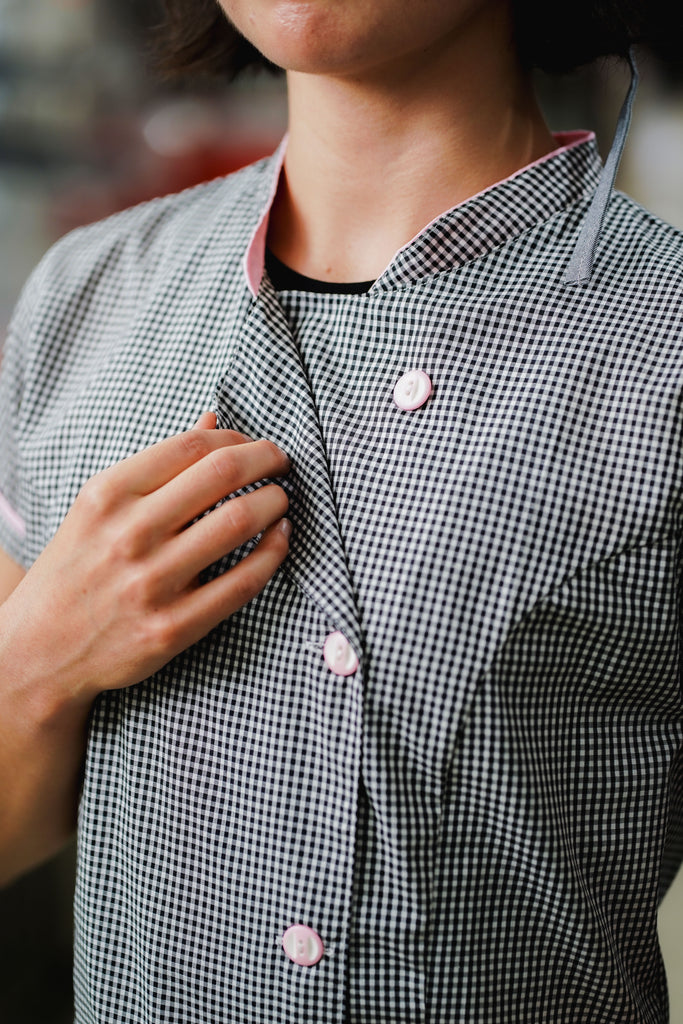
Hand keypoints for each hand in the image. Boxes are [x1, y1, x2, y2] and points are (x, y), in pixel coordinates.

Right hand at [0, 413, 289, 713]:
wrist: (41, 651)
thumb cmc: (77, 568)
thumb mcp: (99, 507)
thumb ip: (158, 464)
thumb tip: (214, 419)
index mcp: (108, 495)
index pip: (191, 446)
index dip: (237, 438)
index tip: (253, 445)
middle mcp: (129, 534)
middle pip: (222, 474)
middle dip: (267, 459)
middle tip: (281, 463)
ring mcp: (151, 583)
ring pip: (239, 521)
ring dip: (275, 501)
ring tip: (281, 499)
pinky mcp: (173, 627)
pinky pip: (244, 581)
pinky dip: (274, 552)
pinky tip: (280, 538)